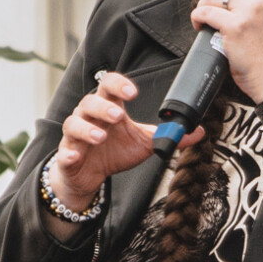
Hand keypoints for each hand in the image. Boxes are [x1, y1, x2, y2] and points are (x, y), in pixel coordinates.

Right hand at [49, 71, 166, 215]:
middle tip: (118, 115)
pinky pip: (64, 152)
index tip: (133, 93)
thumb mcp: (144, 143)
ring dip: (86, 128)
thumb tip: (198, 131)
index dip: (119, 85)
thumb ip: (168, 135)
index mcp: (108, 108)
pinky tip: (75, 155)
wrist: (91, 176)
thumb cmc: (115, 152)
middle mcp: (89, 117)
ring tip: (100, 136)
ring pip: (73, 124)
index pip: (109, 87)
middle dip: (103, 107)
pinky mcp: (67, 156)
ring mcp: (75, 136)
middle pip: (89, 102)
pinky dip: (68, 153)